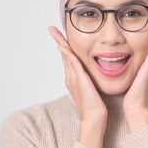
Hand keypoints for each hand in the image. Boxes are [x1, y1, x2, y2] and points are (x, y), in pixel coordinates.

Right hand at [48, 26, 106, 147]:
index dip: (64, 46)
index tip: (60, 36)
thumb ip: (90, 80)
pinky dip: (67, 54)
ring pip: (65, 56)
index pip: (68, 58)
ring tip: (54, 32)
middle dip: (58, 40)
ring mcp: (73, 78)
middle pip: (63, 54)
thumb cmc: (95, 106)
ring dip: (60, 42)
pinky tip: (63, 46)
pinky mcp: (79, 80)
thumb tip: (93, 74)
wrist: (94, 118)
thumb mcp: (92, 89)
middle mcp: (71, 77)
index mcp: (74, 78)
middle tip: (51, 28)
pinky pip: (71, 64)